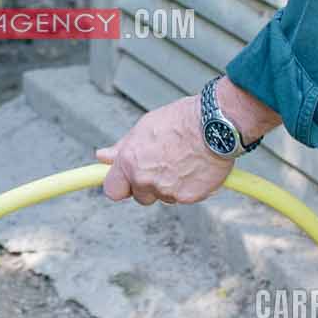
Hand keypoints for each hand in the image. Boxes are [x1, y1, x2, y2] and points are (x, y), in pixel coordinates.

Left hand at [95, 79, 277, 207]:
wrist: (215, 124)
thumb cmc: (182, 120)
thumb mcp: (145, 127)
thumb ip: (123, 147)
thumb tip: (102, 157)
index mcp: (130, 161)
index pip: (112, 190)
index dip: (121, 185)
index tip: (126, 181)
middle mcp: (145, 179)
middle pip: (141, 196)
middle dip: (150, 185)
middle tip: (165, 164)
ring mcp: (166, 190)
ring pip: (164, 197)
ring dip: (172, 185)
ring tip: (185, 161)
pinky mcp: (188, 197)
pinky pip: (185, 197)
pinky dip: (191, 187)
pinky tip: (197, 168)